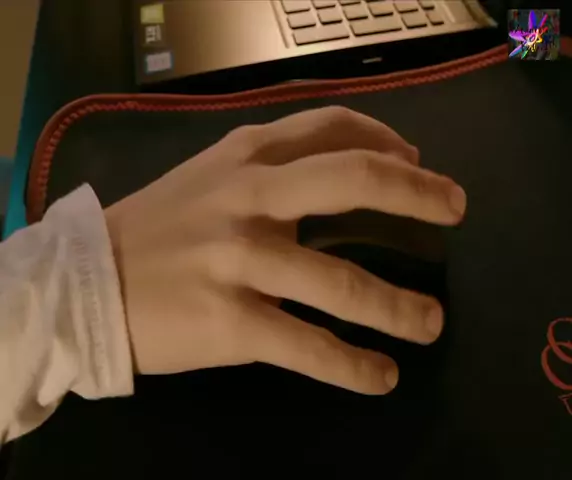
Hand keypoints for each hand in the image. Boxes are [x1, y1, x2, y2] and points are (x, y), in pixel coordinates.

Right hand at [104, 106, 465, 394]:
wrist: (85, 282)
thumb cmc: (155, 229)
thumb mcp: (211, 178)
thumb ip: (270, 168)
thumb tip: (338, 172)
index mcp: (246, 157)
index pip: (333, 128)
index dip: (387, 143)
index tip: (418, 165)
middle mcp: (248, 199)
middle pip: (353, 179)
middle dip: (417, 193)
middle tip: (456, 210)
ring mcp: (240, 261)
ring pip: (342, 283)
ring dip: (398, 307)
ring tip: (430, 323)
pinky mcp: (231, 322)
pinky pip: (309, 346)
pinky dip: (353, 365)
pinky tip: (380, 376)